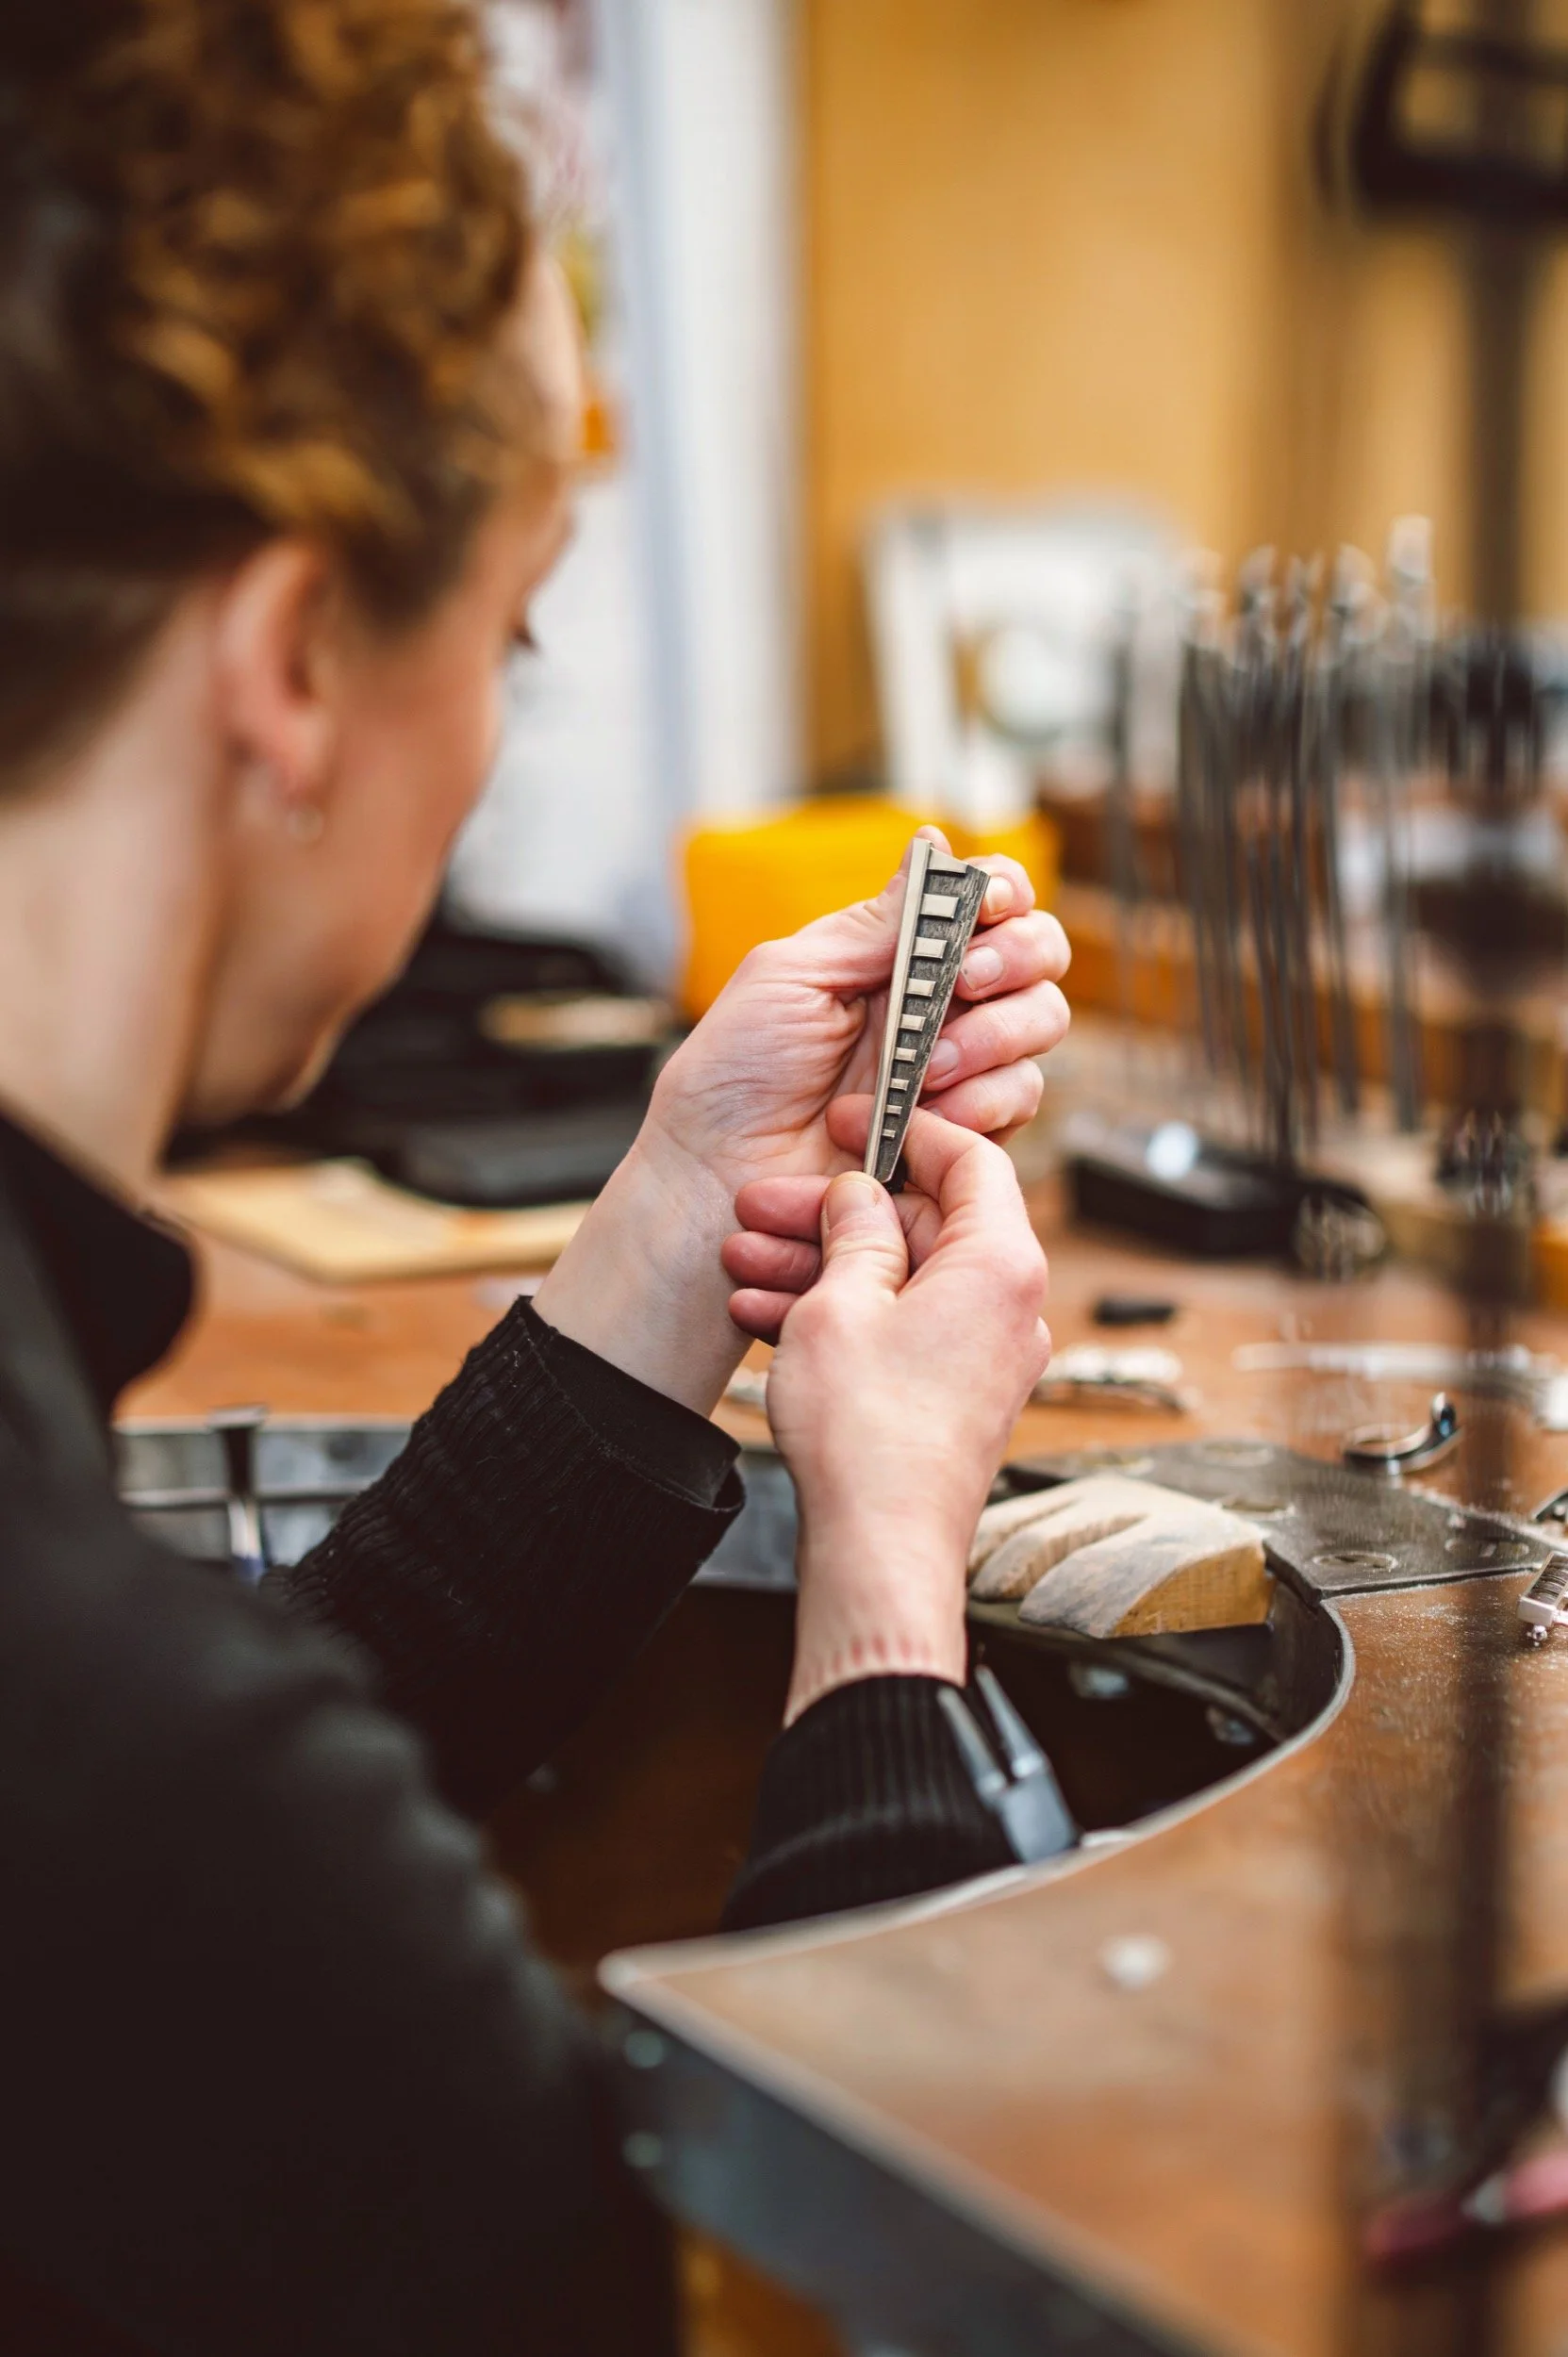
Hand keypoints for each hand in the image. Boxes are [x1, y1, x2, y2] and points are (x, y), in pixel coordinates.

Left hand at [534, 832, 1068, 1412]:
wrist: (715, 1181)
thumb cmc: (730, 1081)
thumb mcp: (787, 977)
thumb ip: (872, 925)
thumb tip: (934, 849)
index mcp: (892, 956)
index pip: (986, 901)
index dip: (1005, 892)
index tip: (991, 903)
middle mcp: (936, 1005)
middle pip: (1037, 955)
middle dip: (1015, 959)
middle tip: (966, 982)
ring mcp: (957, 1068)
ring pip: (1040, 1023)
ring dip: (991, 1037)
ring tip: (923, 1071)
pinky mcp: (966, 1132)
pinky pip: (1019, 1098)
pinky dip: (980, 1101)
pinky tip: (923, 1119)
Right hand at [757, 1108, 1049, 1722]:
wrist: (879, 1547)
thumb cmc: (870, 1438)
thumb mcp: (840, 1303)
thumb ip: (854, 1232)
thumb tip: (860, 1195)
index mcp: (1002, 1265)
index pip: (971, 1160)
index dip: (906, 1130)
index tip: (854, 1123)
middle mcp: (1009, 1307)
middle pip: (924, 1223)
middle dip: (835, 1213)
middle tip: (766, 1204)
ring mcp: (985, 1354)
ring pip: (900, 1279)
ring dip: (821, 1266)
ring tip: (745, 1264)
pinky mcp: (956, 1393)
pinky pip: (899, 1327)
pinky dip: (841, 1315)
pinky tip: (767, 1316)